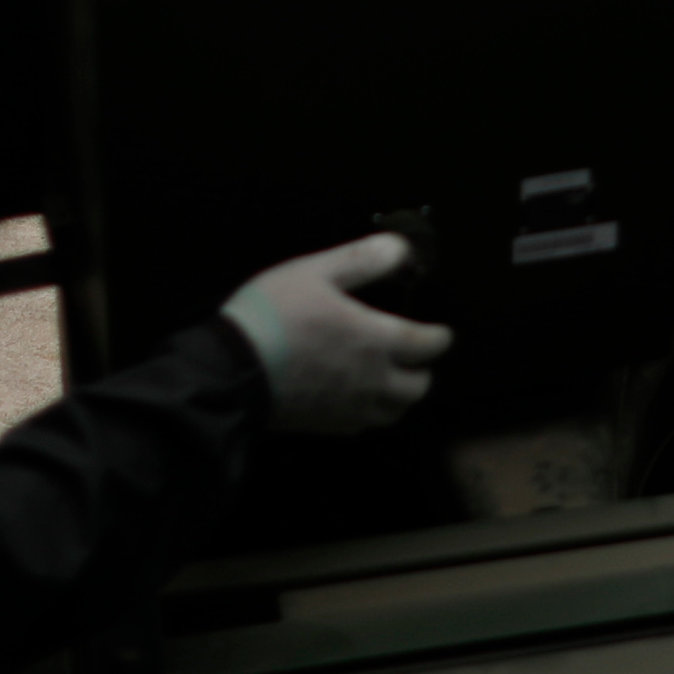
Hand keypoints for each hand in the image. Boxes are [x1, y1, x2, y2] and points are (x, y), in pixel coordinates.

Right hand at [219, 233, 452, 434]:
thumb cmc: (273, 315)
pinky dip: (369, 414)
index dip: (440, 338)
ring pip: (393, 412)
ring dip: (400, 397)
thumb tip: (399, 248)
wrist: (232, 369)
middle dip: (423, 371)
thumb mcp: (316, 272)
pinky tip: (357, 400)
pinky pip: (361, 426)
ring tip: (393, 382)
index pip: (426, 345)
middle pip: (417, 387)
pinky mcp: (324, 425)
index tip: (442, 334)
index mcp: (375, 339)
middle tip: (417, 358)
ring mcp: (348, 407)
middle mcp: (370, 379)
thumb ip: (361, 260)